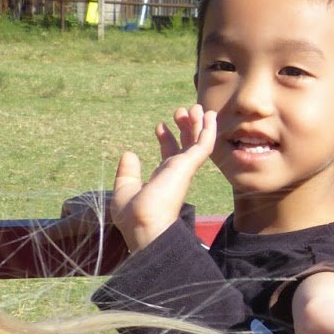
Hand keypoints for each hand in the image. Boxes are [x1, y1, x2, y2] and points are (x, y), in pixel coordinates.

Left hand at [111, 105, 216, 253]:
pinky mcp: (190, 165)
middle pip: (186, 146)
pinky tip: (208, 115)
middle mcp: (176, 173)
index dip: (166, 139)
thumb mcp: (125, 189)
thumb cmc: (134, 215)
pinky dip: (208, 129)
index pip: (169, 155)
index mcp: (163, 180)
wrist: (146, 225)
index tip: (160, 125)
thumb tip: (129, 154)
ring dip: (198, 124)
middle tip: (180, 111)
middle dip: (184, 128)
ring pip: (197, 142)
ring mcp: (185, 169)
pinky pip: (204, 144)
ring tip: (196, 107)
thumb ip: (128, 172)